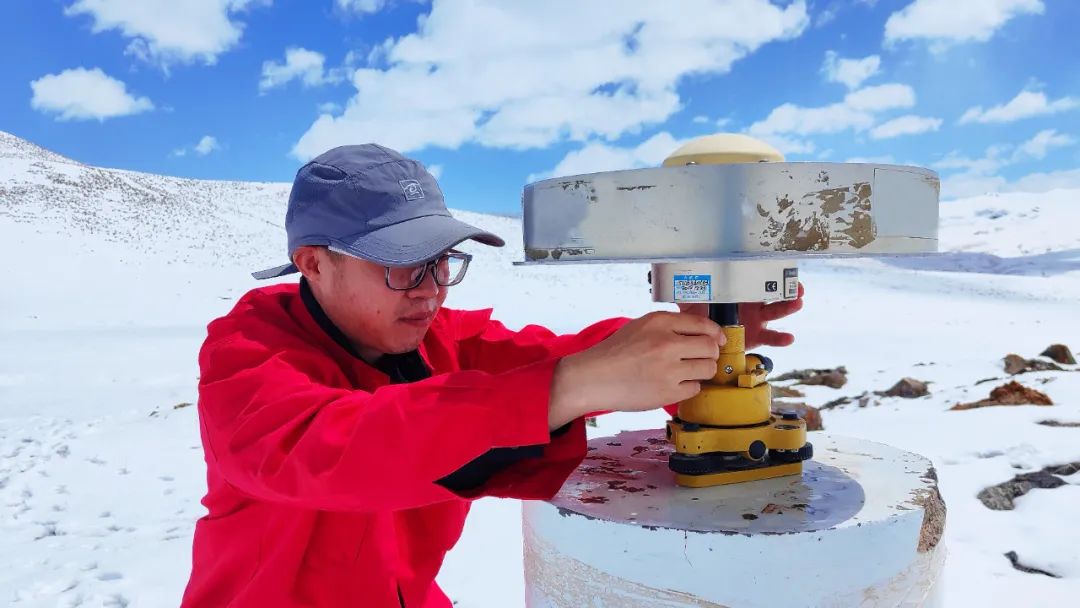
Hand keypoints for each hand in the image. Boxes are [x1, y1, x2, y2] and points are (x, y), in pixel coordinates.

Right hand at [547, 311, 724, 427]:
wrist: (593, 378)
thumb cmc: (614, 353)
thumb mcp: (640, 327)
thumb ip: (669, 326)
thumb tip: (702, 332)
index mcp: (660, 322)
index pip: (704, 325)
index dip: (716, 334)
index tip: (718, 341)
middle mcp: (667, 343)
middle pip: (710, 348)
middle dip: (709, 354)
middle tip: (700, 358)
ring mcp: (669, 369)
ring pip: (707, 369)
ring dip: (701, 371)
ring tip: (686, 372)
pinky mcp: (668, 392)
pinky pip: (694, 388)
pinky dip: (687, 387)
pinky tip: (673, 384)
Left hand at [677, 282, 804, 348]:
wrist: (700, 337)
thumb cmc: (699, 313)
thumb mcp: (692, 298)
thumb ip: (687, 287)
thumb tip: (673, 274)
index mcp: (740, 291)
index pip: (757, 279)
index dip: (771, 274)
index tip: (782, 268)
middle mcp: (751, 303)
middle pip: (773, 294)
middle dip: (786, 289)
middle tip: (797, 285)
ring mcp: (756, 320)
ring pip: (776, 313)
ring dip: (788, 307)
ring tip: (797, 303)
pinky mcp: (756, 337)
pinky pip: (770, 338)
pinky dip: (780, 338)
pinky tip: (789, 337)